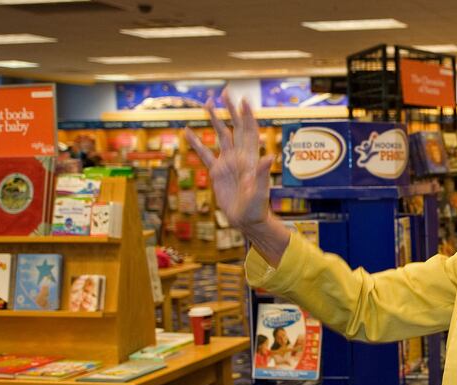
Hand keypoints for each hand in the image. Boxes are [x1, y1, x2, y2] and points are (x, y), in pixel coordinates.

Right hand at [185, 91, 272, 230]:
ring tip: (206, 104)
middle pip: (234, 127)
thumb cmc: (257, 208)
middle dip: (230, 110)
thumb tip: (268, 156)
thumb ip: (262, 174)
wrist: (246, 220)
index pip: (249, 131)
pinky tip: (187, 131)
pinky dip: (196, 143)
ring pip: (220, 136)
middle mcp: (239, 157)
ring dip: (214, 120)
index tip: (242, 99)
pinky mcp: (216, 172)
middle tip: (224, 92)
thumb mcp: (260, 192)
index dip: (247, 116)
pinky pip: (204, 154)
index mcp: (250, 158)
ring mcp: (227, 163)